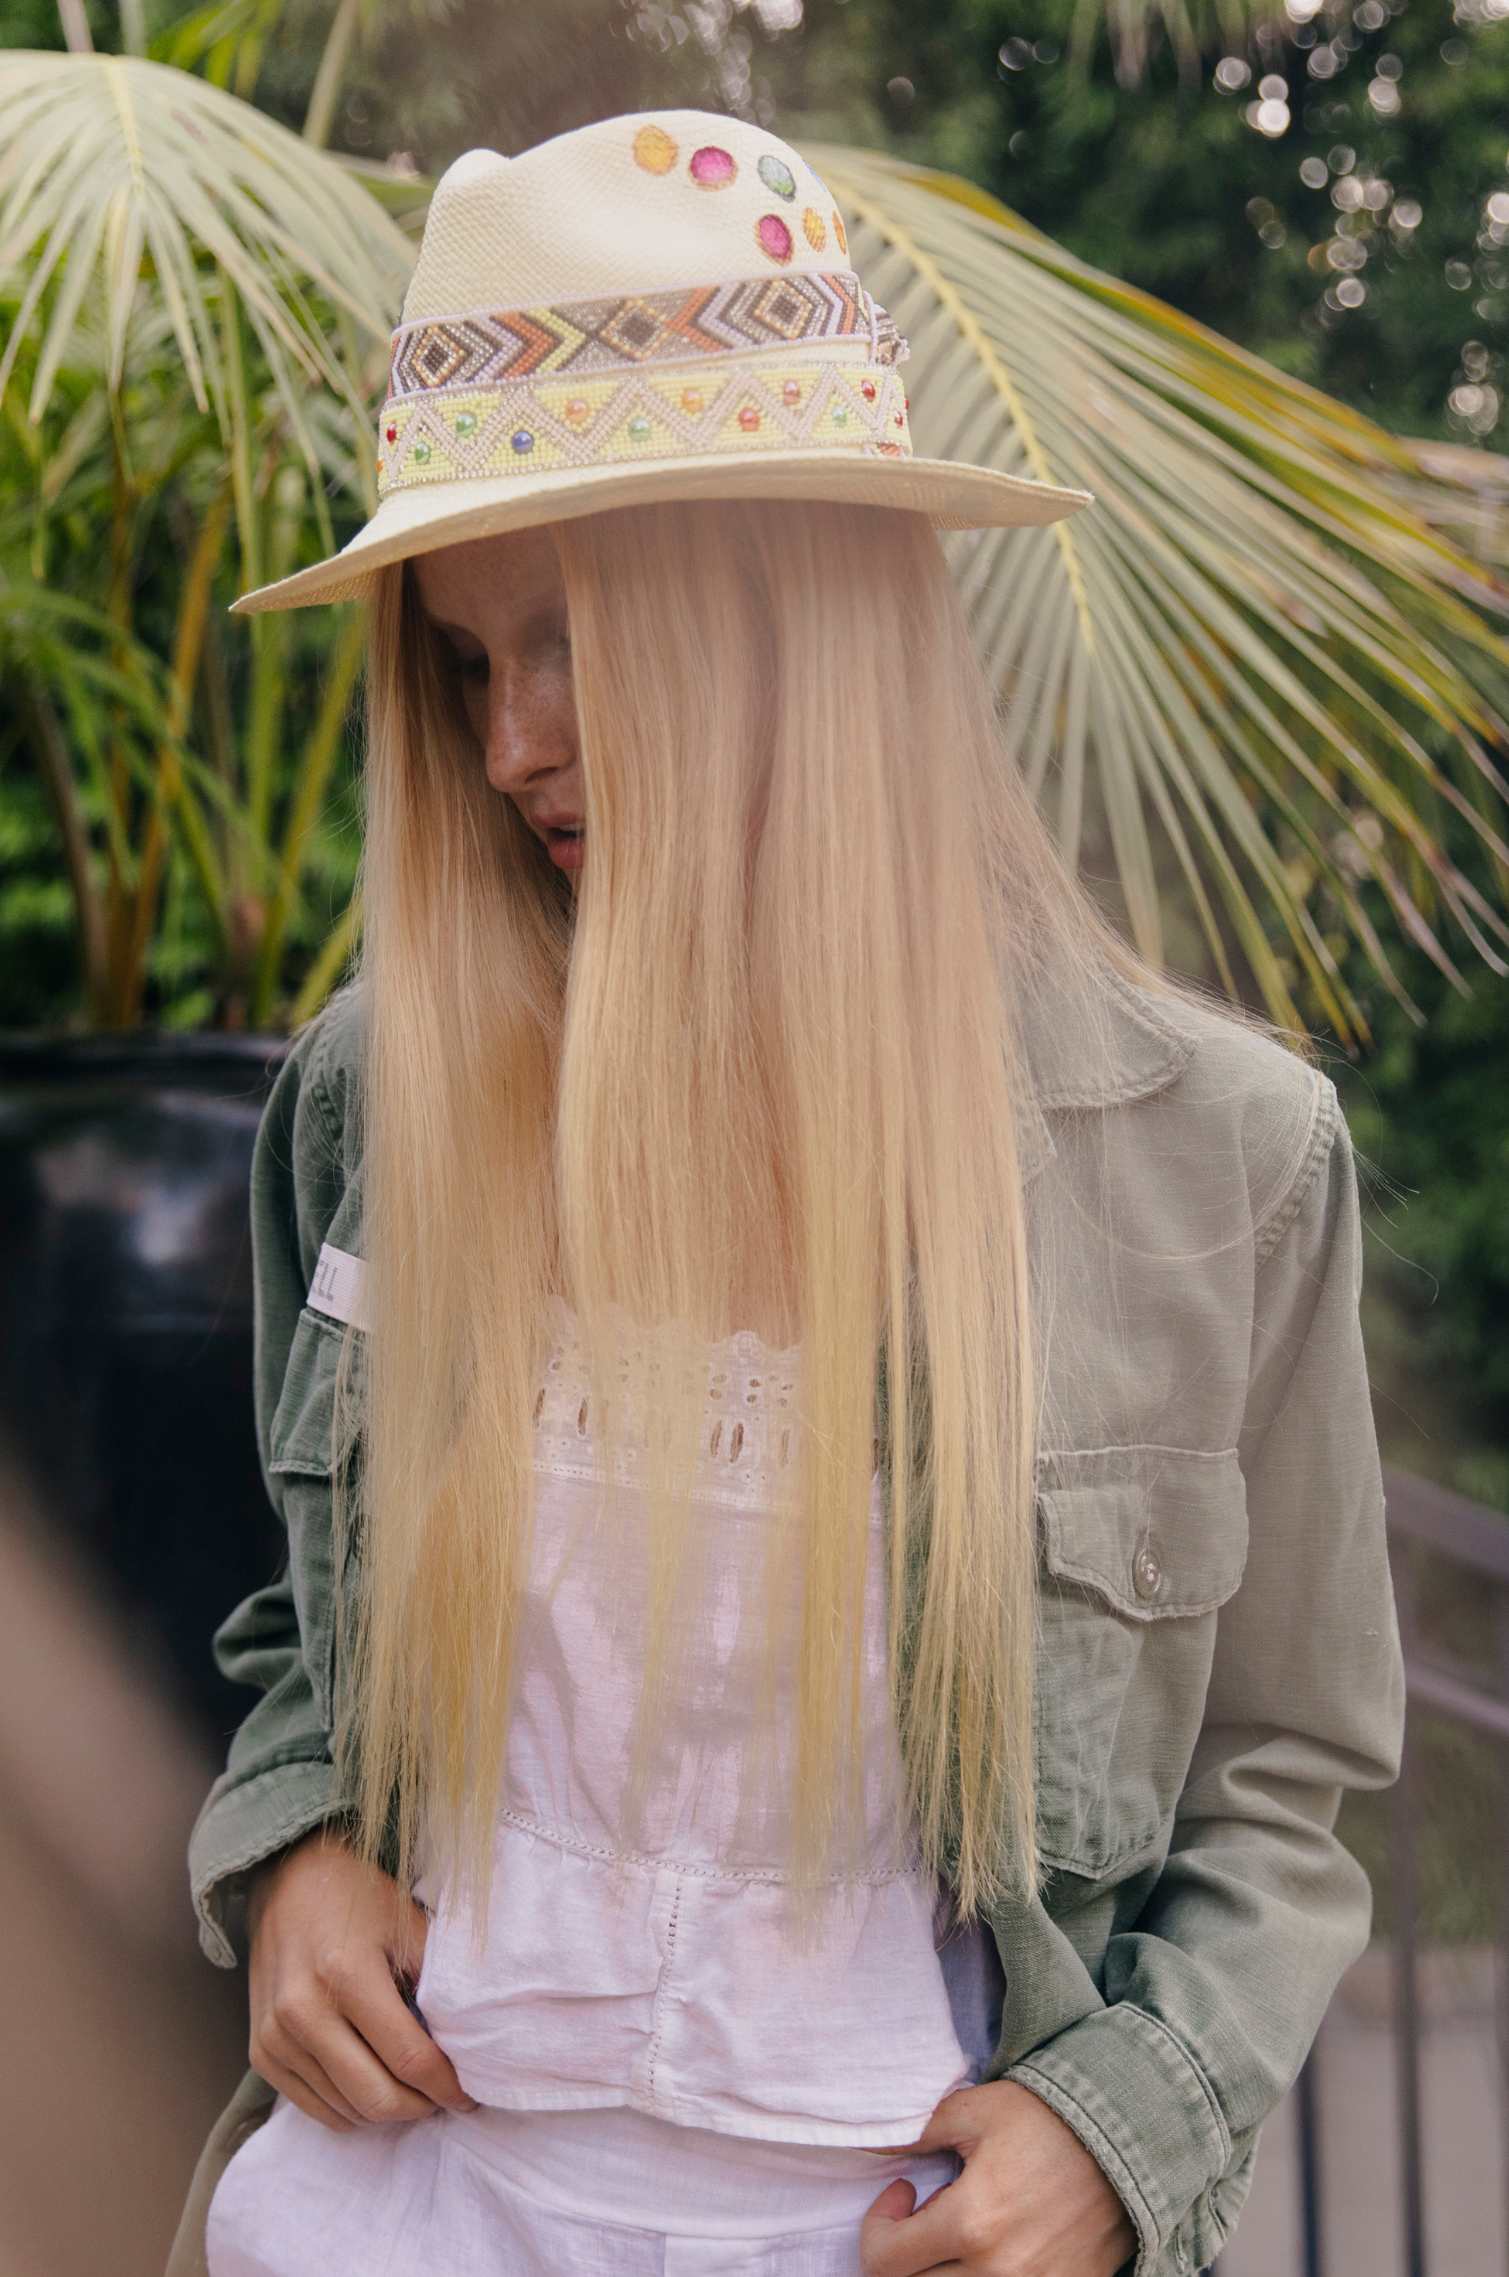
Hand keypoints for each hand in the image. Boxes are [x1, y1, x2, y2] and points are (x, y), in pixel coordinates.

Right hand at [245, 1823, 479, 2133]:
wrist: (287, 1880)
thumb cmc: (358, 1898)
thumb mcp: (407, 1925)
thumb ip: (437, 1982)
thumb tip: (468, 2043)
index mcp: (347, 1975)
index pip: (410, 2058)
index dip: (447, 2087)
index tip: (470, 2096)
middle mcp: (304, 2013)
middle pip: (377, 2098)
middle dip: (421, 2107)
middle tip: (444, 2096)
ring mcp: (276, 2038)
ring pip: (347, 2111)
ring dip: (388, 2110)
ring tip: (412, 2089)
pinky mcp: (261, 2054)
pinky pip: (316, 2109)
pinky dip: (352, 2109)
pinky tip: (374, 2086)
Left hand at [857, 2079, 1136, 2274]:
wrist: (1127, 2141)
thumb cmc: (1048, 2120)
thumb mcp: (975, 2111)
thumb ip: (918, 2133)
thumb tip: (874, 2146)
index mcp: (971, 2224)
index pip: (885, 2260)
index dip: (879, 2225)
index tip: (902, 2192)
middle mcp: (997, 2272)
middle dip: (903, 2252)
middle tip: (923, 2214)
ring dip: (942, 2268)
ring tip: (961, 2229)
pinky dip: (983, 2275)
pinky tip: (995, 2243)